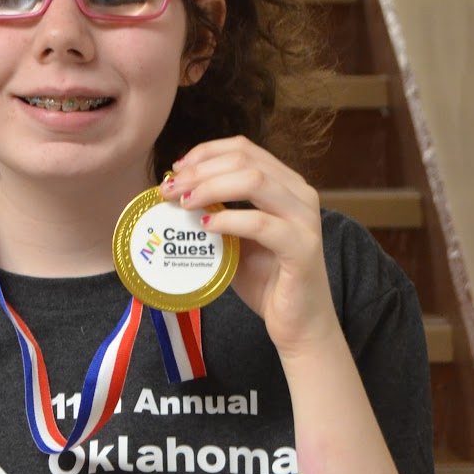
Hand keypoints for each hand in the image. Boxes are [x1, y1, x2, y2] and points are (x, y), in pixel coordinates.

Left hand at [160, 136, 338, 356]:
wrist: (297, 323)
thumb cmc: (265, 279)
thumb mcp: (234, 239)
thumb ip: (214, 215)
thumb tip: (174, 197)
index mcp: (284, 185)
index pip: (244, 149)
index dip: (206, 153)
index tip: (176, 169)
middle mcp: (299, 194)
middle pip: (245, 161)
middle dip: (200, 171)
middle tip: (169, 189)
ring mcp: (304, 219)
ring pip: (255, 182)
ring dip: (211, 188)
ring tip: (184, 203)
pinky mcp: (303, 248)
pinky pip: (263, 224)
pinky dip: (230, 221)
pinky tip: (206, 227)